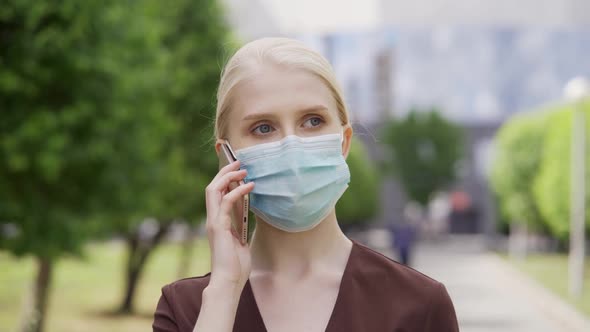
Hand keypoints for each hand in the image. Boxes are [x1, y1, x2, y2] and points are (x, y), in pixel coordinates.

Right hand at [204, 160, 254, 293]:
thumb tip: (250, 211)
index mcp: (217, 222)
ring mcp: (214, 222)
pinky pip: (226, 202)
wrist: (229, 281)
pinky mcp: (219, 226)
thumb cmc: (236, 265)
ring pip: (213, 190)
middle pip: (212, 187)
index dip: (225, 179)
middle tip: (239, 162)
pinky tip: (249, 185)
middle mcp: (212, 219)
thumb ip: (241, 224)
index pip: (217, 194)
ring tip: (243, 169)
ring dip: (228, 176)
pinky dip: (237, 190)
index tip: (238, 169)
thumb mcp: (242, 239)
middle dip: (224, 172)